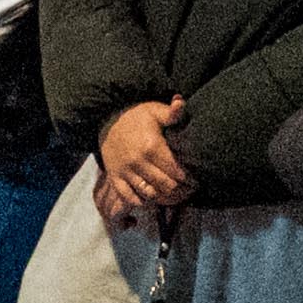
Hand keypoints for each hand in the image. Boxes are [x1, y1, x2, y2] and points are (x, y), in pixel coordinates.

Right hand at [95, 96, 192, 219]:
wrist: (106, 120)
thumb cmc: (136, 116)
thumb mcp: (154, 111)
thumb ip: (171, 112)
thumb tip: (181, 101)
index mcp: (152, 147)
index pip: (177, 172)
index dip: (189, 179)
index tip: (196, 181)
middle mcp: (138, 162)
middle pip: (166, 186)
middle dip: (180, 191)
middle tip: (188, 190)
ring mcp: (125, 171)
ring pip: (150, 194)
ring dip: (163, 197)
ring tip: (173, 195)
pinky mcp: (115, 177)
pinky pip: (129, 197)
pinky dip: (142, 201)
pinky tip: (150, 196)